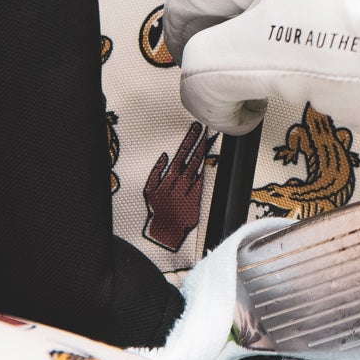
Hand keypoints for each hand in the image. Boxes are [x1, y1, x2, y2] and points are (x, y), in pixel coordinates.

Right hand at [142, 120, 212, 251]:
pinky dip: (204, 170)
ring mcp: (189, 189)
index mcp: (168, 177)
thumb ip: (156, 172)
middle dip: (197, 142)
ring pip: (198, 167)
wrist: (167, 230)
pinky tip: (209, 161)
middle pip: (191, 157)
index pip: (181, 154)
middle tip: (203, 129)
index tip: (196, 129)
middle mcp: (180, 182)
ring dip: (203, 153)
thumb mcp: (150, 190)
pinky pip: (201, 181)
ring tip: (208, 140)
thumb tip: (164, 157)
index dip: (189, 141)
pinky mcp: (196, 198)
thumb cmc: (158, 210)